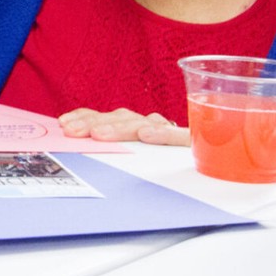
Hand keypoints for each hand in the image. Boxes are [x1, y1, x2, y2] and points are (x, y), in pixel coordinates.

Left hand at [59, 107, 189, 146]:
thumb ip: (106, 148)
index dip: (84, 117)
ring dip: (118, 127)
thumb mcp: (129, 156)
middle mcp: (147, 124)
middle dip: (92, 123)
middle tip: (73, 131)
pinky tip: (146, 135)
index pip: (103, 116)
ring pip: (141, 124)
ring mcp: (167, 131)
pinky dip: (161, 134)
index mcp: (129, 125)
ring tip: (100, 133)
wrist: (211, 156)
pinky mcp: (190, 142)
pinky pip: (177, 136)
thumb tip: (72, 141)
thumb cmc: (159, 159)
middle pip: (118, 119)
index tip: (64, 123)